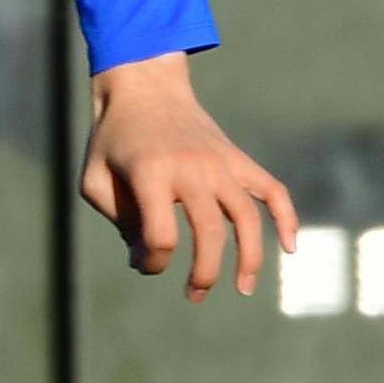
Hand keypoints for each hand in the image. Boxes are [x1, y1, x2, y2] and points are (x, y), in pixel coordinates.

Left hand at [80, 53, 295, 299]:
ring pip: (246, 216)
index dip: (154, 262)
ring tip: (243, 288)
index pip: (161, 235)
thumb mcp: (94, 179)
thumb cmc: (112, 139)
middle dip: (204, 274)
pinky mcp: (236, 158)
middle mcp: (191, 167)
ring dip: (249, 257)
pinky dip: (286, 217)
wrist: (144, 87)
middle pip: (209, 232)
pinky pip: (271, 189)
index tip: (144, 262)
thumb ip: (118, 222)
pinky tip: (289, 247)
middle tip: (194, 295)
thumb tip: (148, 260)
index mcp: (151, 173)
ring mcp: (219, 162)